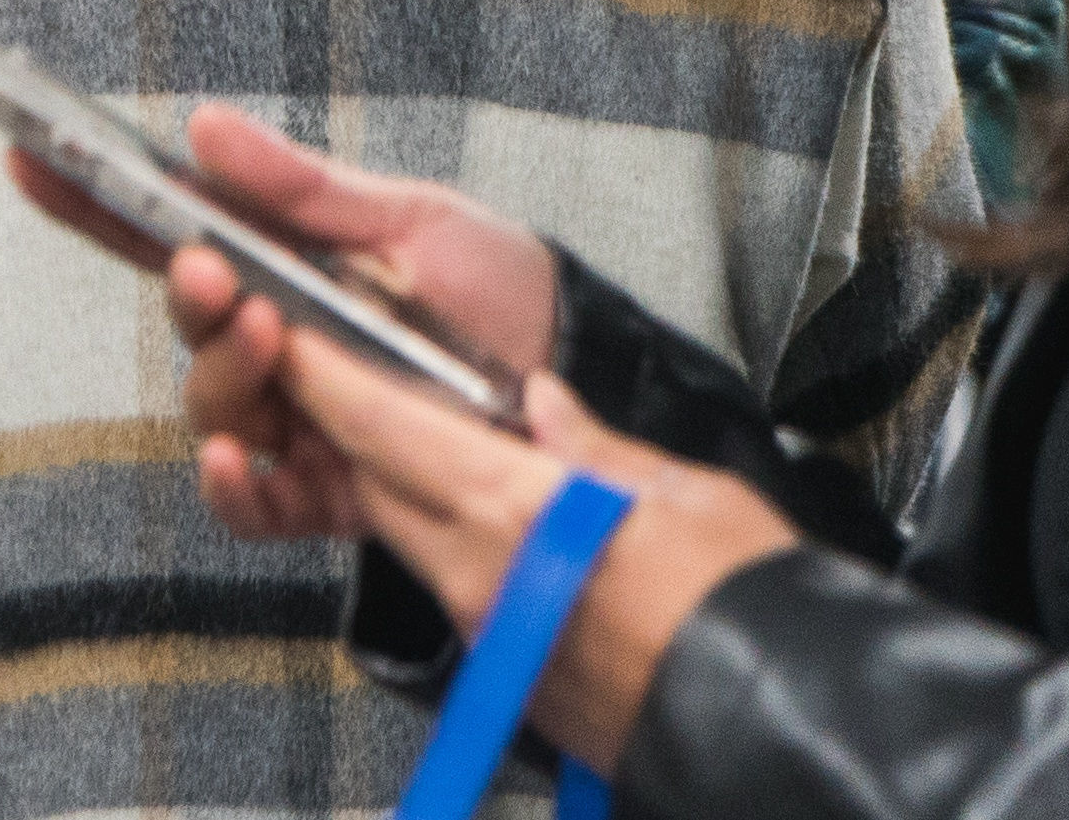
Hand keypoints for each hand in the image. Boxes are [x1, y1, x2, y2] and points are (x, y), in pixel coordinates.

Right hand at [7, 102, 558, 533]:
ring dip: (223, 376)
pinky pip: (251, 505)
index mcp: (275, 266)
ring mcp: (296, 421)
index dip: (89, 201)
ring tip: (273, 343)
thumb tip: (203, 128)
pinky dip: (232, 487)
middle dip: (187, 301)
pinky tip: (235, 461)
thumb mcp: (407, 216)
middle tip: (214, 273)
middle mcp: (270, 345)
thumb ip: (302, 186)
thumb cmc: (498, 290)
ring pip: (211, 409)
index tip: (31, 161)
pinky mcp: (328, 492)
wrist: (585, 377)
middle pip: (182, 328)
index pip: (161, 233)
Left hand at [271, 334, 798, 770]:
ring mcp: (490, 634)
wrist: (783, 731)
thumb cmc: (750, 606)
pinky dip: (459, 546)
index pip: (377, 428)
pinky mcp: (513, 678)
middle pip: (377, 484)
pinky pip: (458, 591)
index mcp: (509, 511)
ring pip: (414, 539)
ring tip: (443, 445)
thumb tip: (545, 404)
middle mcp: (476, 577)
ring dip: (410, 490)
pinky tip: (501, 526)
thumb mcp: (681, 489)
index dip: (321, 377)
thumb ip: (592, 444)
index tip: (286, 337)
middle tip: (359, 377)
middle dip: (357, 430)